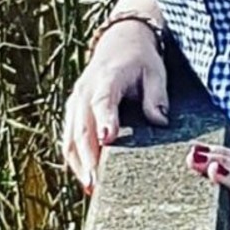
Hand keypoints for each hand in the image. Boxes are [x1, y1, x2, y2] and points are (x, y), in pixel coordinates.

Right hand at [61, 22, 168, 193]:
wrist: (120, 41)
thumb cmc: (141, 60)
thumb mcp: (155, 72)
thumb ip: (157, 96)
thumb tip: (160, 122)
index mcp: (107, 79)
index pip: (103, 101)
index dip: (104, 119)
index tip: (107, 139)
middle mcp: (85, 92)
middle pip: (82, 127)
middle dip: (88, 157)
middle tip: (97, 183)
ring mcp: (75, 103)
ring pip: (70, 137)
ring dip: (78, 164)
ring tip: (91, 188)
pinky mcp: (73, 112)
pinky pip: (69, 139)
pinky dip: (75, 160)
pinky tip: (86, 179)